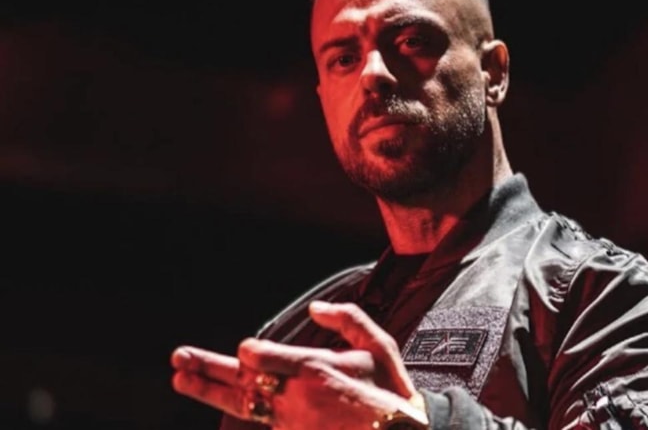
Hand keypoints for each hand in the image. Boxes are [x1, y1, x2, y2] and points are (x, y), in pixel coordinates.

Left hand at [170, 300, 423, 428]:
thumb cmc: (390, 392)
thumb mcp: (379, 346)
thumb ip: (347, 319)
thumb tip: (315, 307)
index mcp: (316, 370)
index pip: (262, 358)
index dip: (249, 353)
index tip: (245, 351)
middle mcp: (297, 398)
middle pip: (241, 383)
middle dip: (207, 369)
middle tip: (179, 359)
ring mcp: (292, 423)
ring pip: (241, 406)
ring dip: (209, 391)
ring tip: (181, 379)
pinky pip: (261, 425)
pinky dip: (240, 414)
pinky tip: (220, 403)